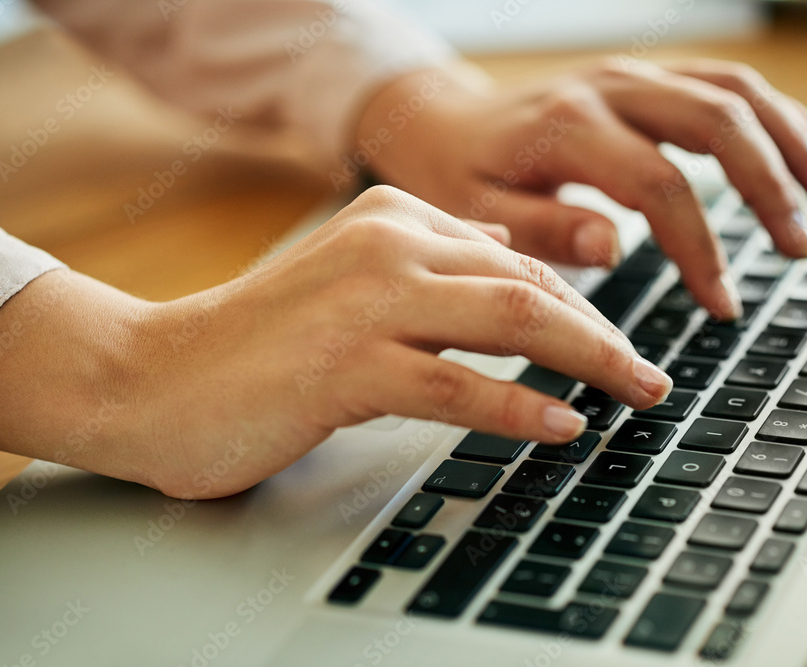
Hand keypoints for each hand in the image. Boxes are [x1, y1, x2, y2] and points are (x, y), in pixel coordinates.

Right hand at [0, 186, 671, 497]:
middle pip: (531, 283)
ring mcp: (366, 304)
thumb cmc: (260, 345)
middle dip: (608, 334)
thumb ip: (431, 275)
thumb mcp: (355, 288)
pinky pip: (458, 385)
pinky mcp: (345, 366)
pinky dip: (522, 407)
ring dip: (591, 363)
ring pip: (513, 320)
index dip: (583, 306)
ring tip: (636, 397)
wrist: (155, 377)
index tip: (620, 347)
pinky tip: (562, 426)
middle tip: (652, 377)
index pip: (516, 258)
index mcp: (392, 218)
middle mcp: (387, 246)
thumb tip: (514, 274)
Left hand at [356, 58, 806, 319]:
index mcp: (568, 129)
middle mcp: (608, 91)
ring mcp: (630, 77)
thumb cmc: (456, 175)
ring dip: (790, 141)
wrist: (441, 121)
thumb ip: (543, 230)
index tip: (720, 303)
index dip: (700, 248)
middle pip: (716, 125)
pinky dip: (773, 111)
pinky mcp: (642, 78)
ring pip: (732, 93)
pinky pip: (721, 82)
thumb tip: (614, 247)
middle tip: (800, 248)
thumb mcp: (476, 213)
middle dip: (769, 187)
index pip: (659, 186)